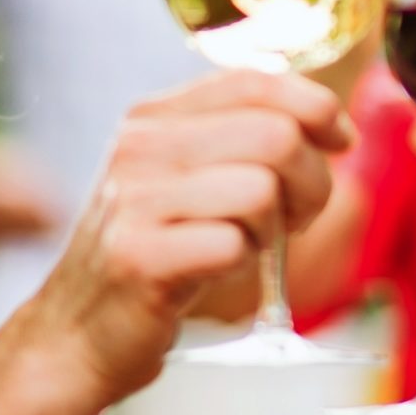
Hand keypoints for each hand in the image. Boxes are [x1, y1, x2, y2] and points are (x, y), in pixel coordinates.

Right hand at [11, 70, 350, 402]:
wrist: (75, 333)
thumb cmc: (153, 255)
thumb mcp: (186, 178)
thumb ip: (242, 138)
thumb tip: (332, 122)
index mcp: (153, 118)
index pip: (255, 81)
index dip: (315, 106)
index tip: (339, 140)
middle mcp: (139, 147)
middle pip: (276, 136)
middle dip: (311, 183)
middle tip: (294, 219)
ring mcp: (134, 201)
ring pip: (262, 190)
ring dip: (274, 230)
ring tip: (244, 247)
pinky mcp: (139, 257)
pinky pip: (235, 245)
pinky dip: (244, 265)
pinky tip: (216, 272)